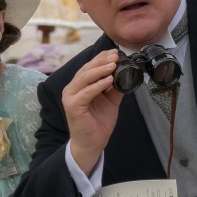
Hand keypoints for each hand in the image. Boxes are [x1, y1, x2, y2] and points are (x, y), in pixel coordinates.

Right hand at [62, 50, 122, 174]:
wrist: (92, 144)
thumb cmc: (98, 123)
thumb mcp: (110, 101)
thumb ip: (115, 87)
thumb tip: (126, 73)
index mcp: (79, 86)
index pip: (89, 67)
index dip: (101, 58)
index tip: (115, 52)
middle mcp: (71, 89)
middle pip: (86, 70)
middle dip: (102, 61)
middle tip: (115, 56)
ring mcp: (70, 97)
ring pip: (85, 78)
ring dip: (100, 70)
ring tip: (113, 64)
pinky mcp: (72, 106)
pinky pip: (86, 92)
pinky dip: (98, 85)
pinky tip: (109, 80)